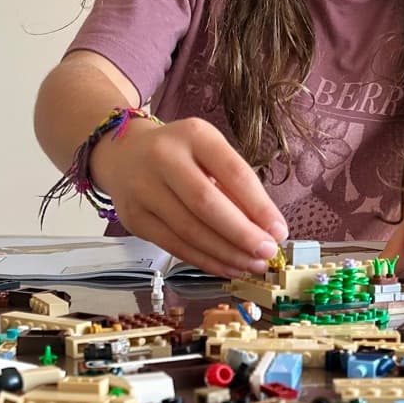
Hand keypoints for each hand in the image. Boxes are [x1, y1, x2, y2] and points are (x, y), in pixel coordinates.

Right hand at [90, 116, 287, 277]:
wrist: (123, 154)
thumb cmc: (180, 155)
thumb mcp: (209, 152)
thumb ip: (234, 185)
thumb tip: (267, 229)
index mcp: (194, 135)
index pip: (233, 173)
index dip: (259, 206)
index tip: (279, 231)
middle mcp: (163, 158)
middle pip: (207, 204)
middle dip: (242, 235)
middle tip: (267, 253)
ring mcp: (143, 189)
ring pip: (190, 231)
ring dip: (226, 254)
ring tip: (252, 265)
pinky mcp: (133, 218)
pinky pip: (174, 246)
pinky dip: (205, 261)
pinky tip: (227, 268)